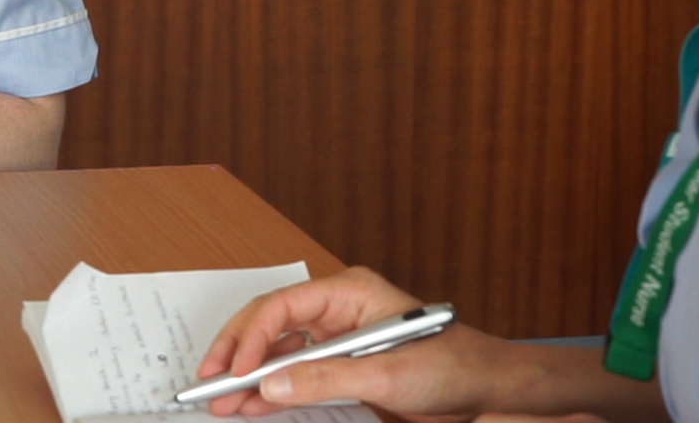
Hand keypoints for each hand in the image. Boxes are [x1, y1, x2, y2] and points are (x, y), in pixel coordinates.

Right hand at [197, 267, 518, 419]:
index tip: (234, 370)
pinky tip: (251, 407)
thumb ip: (326, 378)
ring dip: (251, 377)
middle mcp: (338, 310)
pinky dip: (273, 391)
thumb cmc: (453, 366)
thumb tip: (270, 385)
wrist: (489, 389)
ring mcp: (338, 338)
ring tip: (222, 402)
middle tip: (209, 383)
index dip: (252, 337)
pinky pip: (297, 374)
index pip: (284, 306)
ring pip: (279, 352)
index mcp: (349, 292)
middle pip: (272, 324)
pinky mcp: (343, 366)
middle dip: (239, 354)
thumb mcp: (387, 374)